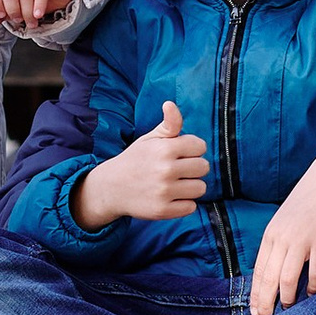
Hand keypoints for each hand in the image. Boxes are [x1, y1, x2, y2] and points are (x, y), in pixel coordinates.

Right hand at [73, 98, 208, 227]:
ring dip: (191, 186)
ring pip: (200, 188)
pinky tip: (171, 197)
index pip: (200, 146)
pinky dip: (184, 203)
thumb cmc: (136, 160)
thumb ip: (168, 123)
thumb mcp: (150, 139)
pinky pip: (191, 207)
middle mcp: (166, 170)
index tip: (180, 153)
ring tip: (176, 184)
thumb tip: (170, 103)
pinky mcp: (163, 210)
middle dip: (193, 168)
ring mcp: (164, 191)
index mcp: (165, 148)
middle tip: (178, 169)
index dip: (192, 149)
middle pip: (203, 167)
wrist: (112, 187)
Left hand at [247, 143, 315, 314]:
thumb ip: (278, 242)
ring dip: (287, 299)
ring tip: (288, 311)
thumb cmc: (308, 201)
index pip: (259, 271)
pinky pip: (315, 271)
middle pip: (269, 278)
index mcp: (271, 234)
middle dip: (266, 302)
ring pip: (288, 278)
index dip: (256, 294)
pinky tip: (313, 295)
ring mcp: (301, 239)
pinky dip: (313, 286)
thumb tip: (274, 269)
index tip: (255, 311)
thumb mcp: (285, 220)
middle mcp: (282, 238)